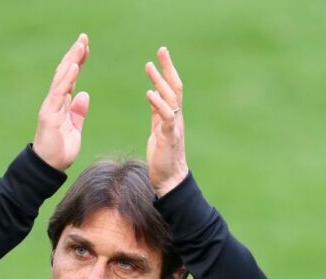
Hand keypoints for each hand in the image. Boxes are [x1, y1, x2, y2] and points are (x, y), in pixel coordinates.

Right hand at [33, 34, 89, 171]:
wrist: (49, 167)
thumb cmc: (60, 150)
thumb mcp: (75, 129)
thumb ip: (78, 112)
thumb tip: (84, 94)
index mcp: (62, 103)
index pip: (70, 77)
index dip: (78, 62)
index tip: (86, 48)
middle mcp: (55, 101)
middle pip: (65, 72)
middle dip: (74, 55)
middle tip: (84, 38)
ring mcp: (51, 106)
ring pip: (62, 78)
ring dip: (71, 61)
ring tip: (80, 46)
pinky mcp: (49, 113)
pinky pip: (59, 92)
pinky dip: (66, 78)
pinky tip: (73, 66)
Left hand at [145, 47, 188, 196]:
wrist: (170, 180)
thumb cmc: (163, 157)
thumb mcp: (158, 130)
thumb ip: (158, 113)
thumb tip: (153, 96)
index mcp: (171, 116)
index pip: (172, 88)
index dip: (167, 70)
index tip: (161, 54)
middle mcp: (176, 118)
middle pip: (175, 88)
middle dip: (168, 68)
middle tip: (161, 50)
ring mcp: (173, 127)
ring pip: (171, 99)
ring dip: (160, 81)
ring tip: (149, 67)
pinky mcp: (168, 137)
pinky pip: (165, 117)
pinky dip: (158, 104)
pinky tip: (149, 94)